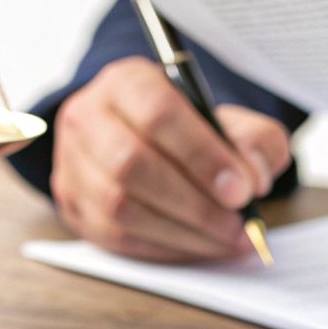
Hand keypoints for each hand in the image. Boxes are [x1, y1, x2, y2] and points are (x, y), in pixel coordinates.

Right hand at [50, 57, 291, 261]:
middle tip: (237, 222)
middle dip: (194, 202)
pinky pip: (116, 236)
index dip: (203, 156)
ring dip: (182, 231)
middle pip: (132, 164)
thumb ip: (255, 140)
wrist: (141, 139)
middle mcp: (88, 117)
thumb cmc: (187, 129)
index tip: (242, 190)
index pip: (159, 114)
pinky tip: (199, 245)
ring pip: (121, 206)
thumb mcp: (228, 119)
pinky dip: (164, 247)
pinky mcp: (72, 204)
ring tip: (226, 238)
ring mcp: (72, 163)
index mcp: (127, 81)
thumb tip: (254, 178)